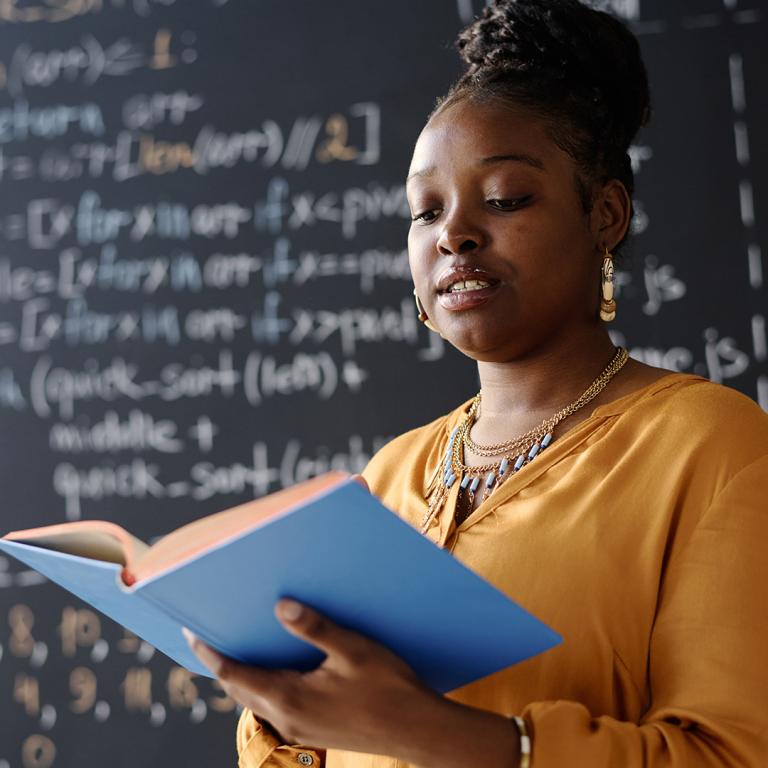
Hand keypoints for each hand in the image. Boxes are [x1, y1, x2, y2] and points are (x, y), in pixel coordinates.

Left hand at [182, 599, 445, 758]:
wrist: (417, 730)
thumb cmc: (389, 687)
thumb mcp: (353, 650)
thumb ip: (315, 628)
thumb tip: (281, 606)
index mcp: (290, 698)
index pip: (235, 673)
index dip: (211, 652)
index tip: (192, 631)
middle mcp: (287, 718)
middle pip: (239, 688)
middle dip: (221, 663)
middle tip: (210, 634)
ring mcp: (300, 728)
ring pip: (256, 698)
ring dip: (242, 674)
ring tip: (240, 645)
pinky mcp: (313, 730)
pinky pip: (274, 705)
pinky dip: (264, 684)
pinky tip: (278, 666)